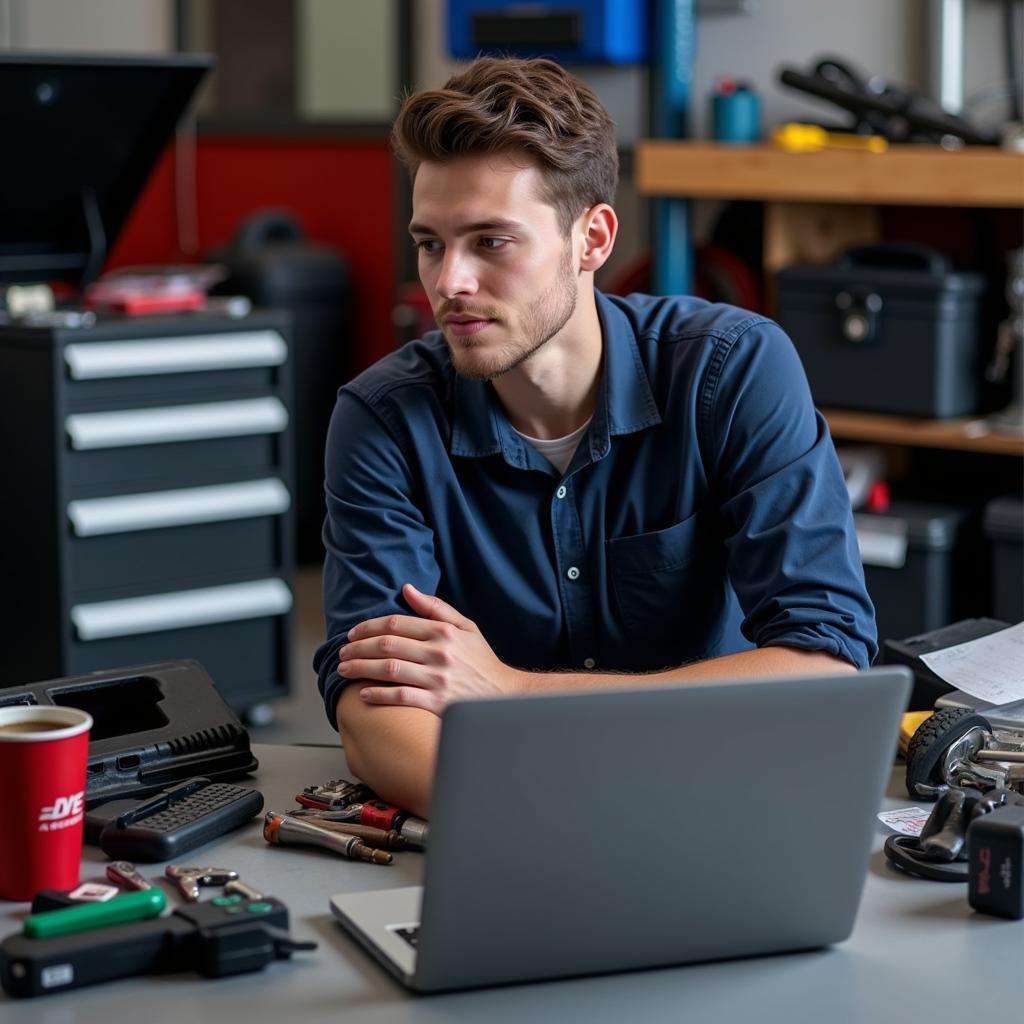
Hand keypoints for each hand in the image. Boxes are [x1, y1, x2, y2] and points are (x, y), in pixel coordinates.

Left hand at [339, 584, 526, 714]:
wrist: (504, 694)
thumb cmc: (481, 660)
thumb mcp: (465, 627)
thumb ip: (435, 607)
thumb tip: (407, 589)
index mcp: (443, 632)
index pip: (396, 623)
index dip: (368, 627)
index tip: (353, 634)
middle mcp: (439, 653)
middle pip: (387, 645)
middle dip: (358, 648)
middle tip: (342, 652)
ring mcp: (438, 679)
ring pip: (388, 669)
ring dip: (360, 668)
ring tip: (344, 670)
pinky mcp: (437, 703)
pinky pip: (401, 697)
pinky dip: (378, 695)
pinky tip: (363, 693)